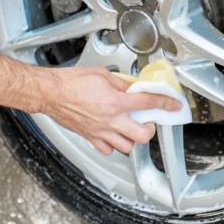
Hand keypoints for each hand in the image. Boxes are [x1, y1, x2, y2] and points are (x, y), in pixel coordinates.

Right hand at [40, 67, 181, 155]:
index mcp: (116, 101)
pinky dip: (113, 145)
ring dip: (132, 138)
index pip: (148, 103)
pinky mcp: (89, 137)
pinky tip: (112, 135)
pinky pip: (107, 149)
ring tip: (131, 128)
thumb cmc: (71, 81)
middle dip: (150, 129)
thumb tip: (132, 86)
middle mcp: (110, 120)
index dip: (165, 103)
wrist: (51, 92)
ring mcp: (100, 131)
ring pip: (126, 146)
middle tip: (149, 121)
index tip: (173, 105)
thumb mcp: (102, 74)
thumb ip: (121, 83)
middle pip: (142, 135)